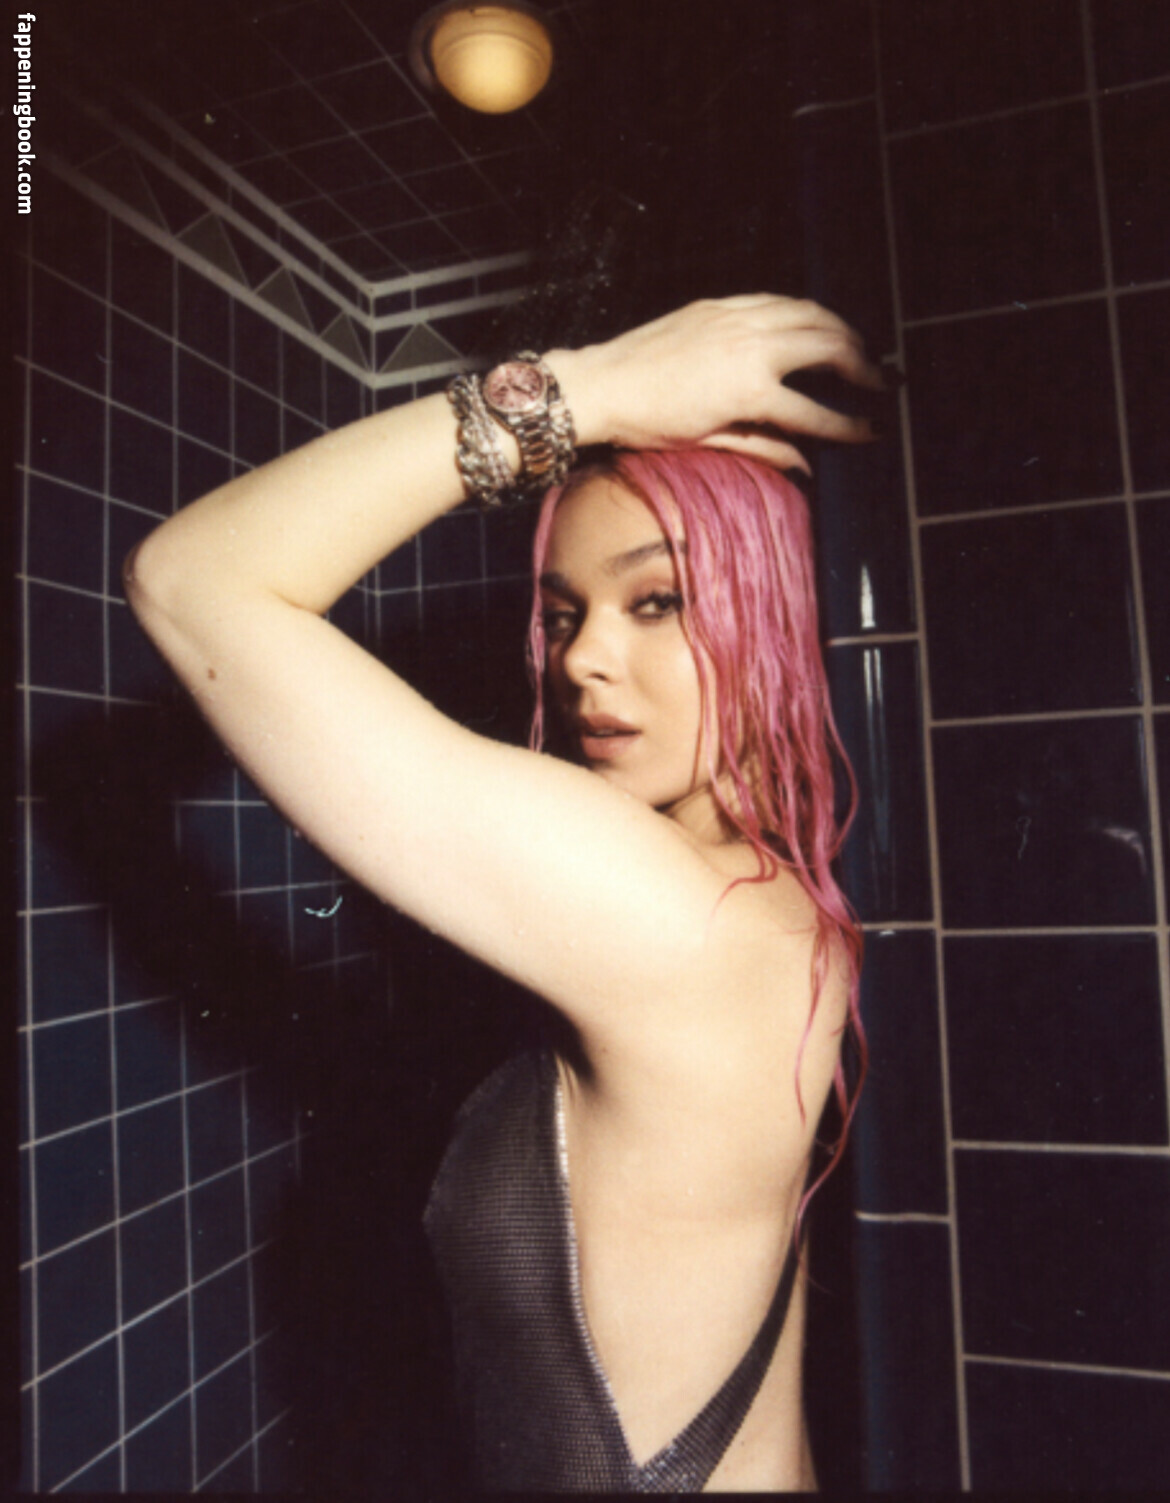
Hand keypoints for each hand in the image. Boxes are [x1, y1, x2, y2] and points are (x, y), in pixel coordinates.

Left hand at [549, 295, 886, 472]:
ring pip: (809, 314)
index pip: (817, 412)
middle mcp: (751, 348)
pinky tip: (814, 321)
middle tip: (881, 381)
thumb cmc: (649, 422)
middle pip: (828, 349)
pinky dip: (804, 310)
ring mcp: (737, 319)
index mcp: (750, 392)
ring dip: (842, 329)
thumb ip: (763, 449)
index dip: (851, 425)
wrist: (603, 383)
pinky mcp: (720, 304)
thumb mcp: (708, 443)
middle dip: (863, 365)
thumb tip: (803, 464)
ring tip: (859, 346)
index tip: (875, 430)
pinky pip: (778, 300)